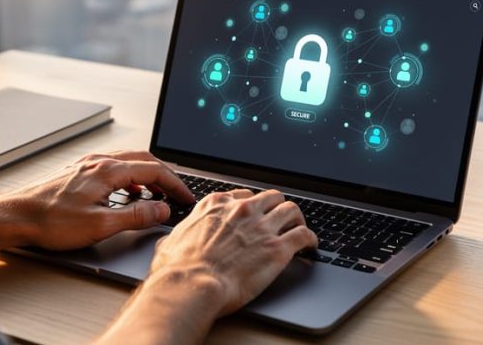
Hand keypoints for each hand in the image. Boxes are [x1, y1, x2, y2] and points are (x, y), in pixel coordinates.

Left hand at [6, 150, 193, 250]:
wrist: (15, 217)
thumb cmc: (50, 221)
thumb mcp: (101, 224)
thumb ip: (136, 216)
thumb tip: (161, 209)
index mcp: (108, 171)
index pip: (155, 170)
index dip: (175, 184)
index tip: (185, 198)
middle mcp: (99, 162)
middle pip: (144, 160)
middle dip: (165, 176)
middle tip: (176, 193)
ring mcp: (87, 166)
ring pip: (128, 162)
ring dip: (148, 175)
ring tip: (157, 193)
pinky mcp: (78, 173)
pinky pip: (113, 167)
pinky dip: (130, 177)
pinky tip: (128, 192)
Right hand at [147, 189, 317, 315]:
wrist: (192, 285)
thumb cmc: (178, 269)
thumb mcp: (171, 242)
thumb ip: (180, 235)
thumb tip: (174, 240)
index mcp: (217, 205)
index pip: (244, 195)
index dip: (252, 205)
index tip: (255, 214)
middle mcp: (242, 210)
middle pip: (272, 197)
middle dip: (277, 207)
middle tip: (280, 219)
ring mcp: (262, 227)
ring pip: (292, 210)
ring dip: (297, 219)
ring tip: (298, 228)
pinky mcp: (278, 248)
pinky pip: (304, 235)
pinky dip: (310, 239)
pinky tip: (311, 245)